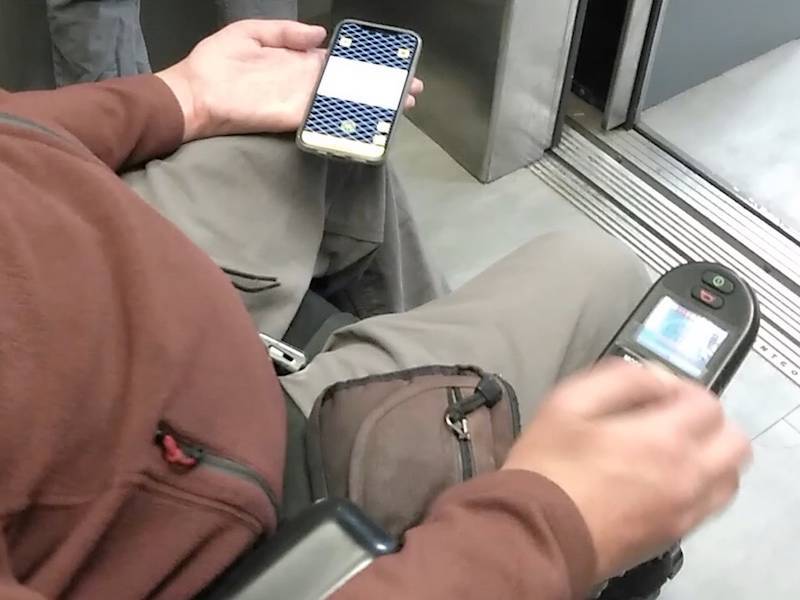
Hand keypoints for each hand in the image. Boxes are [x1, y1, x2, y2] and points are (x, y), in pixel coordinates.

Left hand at [156, 20, 423, 140]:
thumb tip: (321, 34)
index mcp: (296, 61)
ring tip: (403, 103)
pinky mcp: (294, 118)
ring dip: (375, 104)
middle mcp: (304, 83)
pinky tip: (374, 117)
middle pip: (349, 84)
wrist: (195, 94)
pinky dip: (350, 118)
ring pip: (344, 102)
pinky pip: (326, 118)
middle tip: (410, 87)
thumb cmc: (217, 62)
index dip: (363, 62)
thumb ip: (286, 32)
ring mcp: (301, 102)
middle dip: (379, 86)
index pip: (337, 62)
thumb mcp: (251, 33)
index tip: (389, 62)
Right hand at [503, 360, 750, 581]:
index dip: (681, 390)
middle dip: (707, 423)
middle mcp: (687, 475)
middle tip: (669, 420)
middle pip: (734, 441)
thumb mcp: (568, 401)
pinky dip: (700, 485)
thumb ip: (620, 378)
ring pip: (729, 476)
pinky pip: (710, 504)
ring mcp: (685, 510)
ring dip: (711, 455)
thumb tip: (657, 378)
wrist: (535, 533)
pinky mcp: (675, 534)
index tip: (652, 395)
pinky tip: (663, 480)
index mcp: (663, 438)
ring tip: (671, 451)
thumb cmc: (548, 464)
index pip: (706, 403)